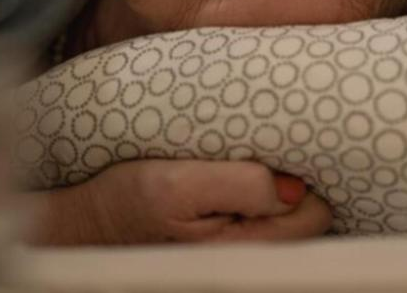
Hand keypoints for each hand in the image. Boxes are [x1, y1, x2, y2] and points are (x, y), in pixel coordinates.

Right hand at [26, 160, 331, 245]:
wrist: (91, 222)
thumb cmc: (129, 201)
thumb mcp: (177, 184)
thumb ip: (242, 184)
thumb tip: (295, 187)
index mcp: (247, 246)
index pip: (314, 210)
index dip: (301, 175)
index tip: (276, 151)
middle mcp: (252, 255)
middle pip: (310, 215)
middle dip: (292, 180)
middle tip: (256, 153)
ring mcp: (244, 250)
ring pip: (291, 216)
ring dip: (274, 185)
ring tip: (242, 164)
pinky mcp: (234, 242)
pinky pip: (270, 217)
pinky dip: (260, 194)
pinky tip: (237, 178)